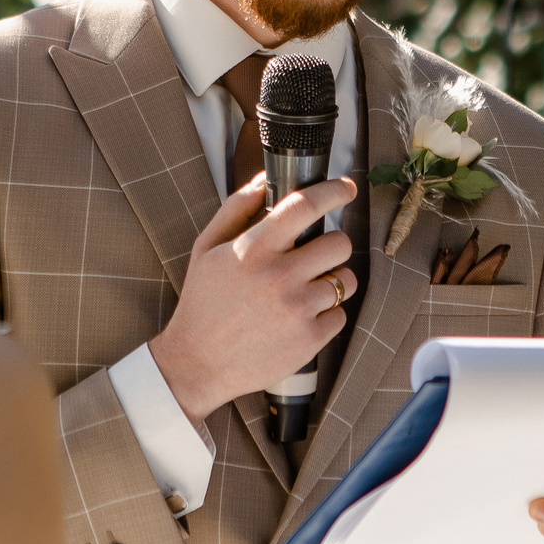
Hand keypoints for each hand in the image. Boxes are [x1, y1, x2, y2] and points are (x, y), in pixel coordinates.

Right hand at [148, 173, 356, 425]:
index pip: (305, 205)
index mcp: (254, 248)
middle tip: (315, 255)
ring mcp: (297, 308)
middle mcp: (279, 276)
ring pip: (345, 280)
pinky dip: (326, 315)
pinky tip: (299, 318)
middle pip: (339, 243)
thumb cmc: (203, 302)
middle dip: (333, 244)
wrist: (198, 363)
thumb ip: (236, 208)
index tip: (345, 187)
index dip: (333, 191)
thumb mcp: (207, 249)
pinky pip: (340, 314)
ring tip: (305, 290)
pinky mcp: (309, 339)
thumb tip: (264, 179)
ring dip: (332, 281)